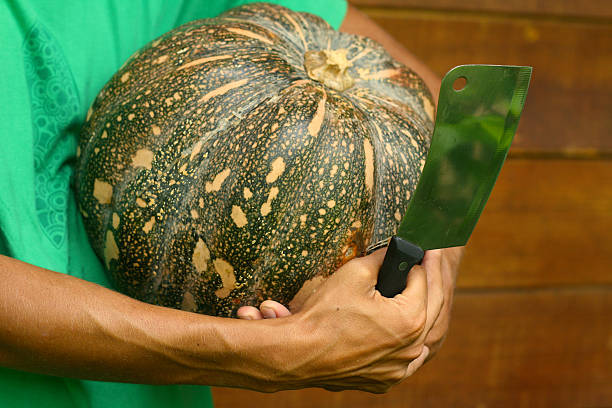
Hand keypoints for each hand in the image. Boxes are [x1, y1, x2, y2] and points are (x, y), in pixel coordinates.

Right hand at [237, 245, 463, 391]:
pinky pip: (405, 358)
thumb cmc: (325, 314)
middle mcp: (412, 346)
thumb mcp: (355, 273)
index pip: (422, 280)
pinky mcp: (387, 379)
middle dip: (428, 282)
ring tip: (413, 295)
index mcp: (410, 318)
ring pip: (420, 335)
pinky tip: (401, 331)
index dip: (417, 262)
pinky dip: (406, 343)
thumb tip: (395, 251)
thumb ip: (383, 258)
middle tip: (427, 264)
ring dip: (420, 313)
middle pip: (430, 307)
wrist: (301, 352)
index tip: (419, 251)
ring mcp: (400, 366)